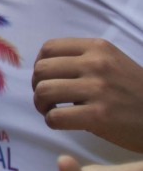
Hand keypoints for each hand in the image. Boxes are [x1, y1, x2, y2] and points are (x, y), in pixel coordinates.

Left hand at [32, 38, 142, 152]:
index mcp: (98, 48)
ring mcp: (98, 89)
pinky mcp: (99, 115)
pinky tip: (64, 123)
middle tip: (49, 98)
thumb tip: (43, 68)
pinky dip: (52, 122)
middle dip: (38, 86)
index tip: (48, 78)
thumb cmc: (133, 91)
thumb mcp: (112, 63)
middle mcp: (97, 64)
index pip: (49, 48)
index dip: (41, 65)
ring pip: (44, 91)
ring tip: (53, 110)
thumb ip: (82, 60)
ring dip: (42, 105)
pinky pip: (55, 117)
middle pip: (41, 70)